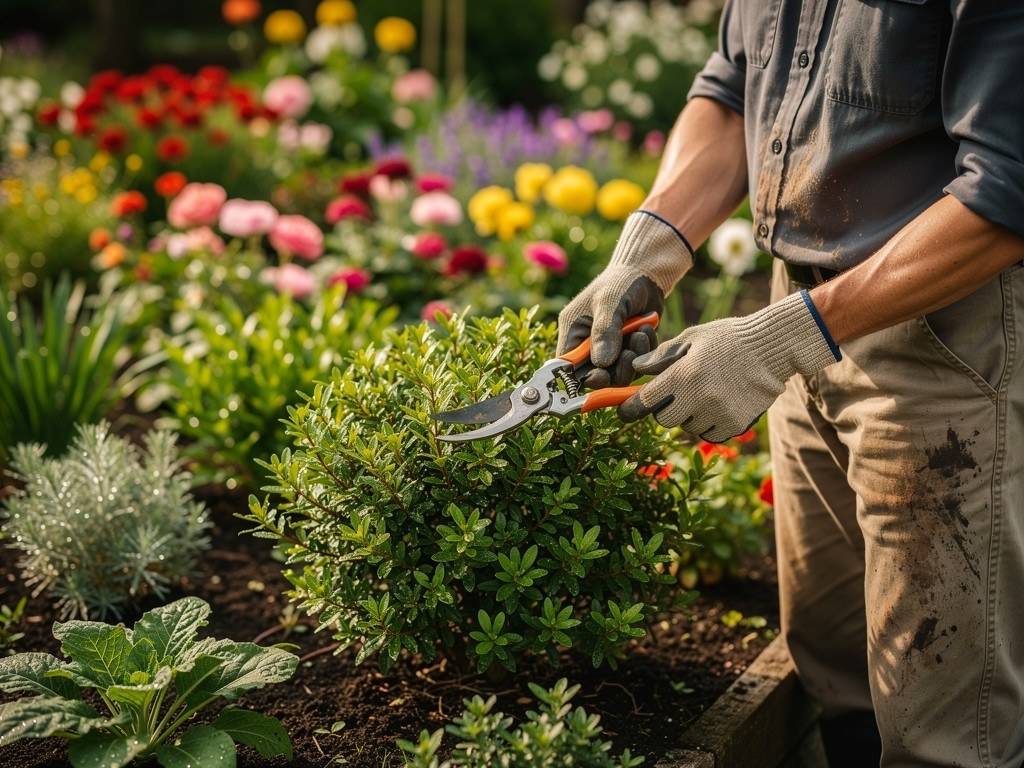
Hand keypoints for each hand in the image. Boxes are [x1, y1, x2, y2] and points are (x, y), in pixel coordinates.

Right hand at [557, 211, 692, 387]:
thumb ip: (604, 333)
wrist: (646, 274)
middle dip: (614, 369)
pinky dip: (644, 352)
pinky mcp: (627, 350)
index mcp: (573, 332)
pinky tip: (647, 330)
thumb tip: (601, 365)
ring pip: (617, 374)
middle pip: (595, 376)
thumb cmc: (620, 283)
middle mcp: (588, 345)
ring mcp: (609, 349)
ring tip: (641, 334)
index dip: (582, 376)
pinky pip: (635, 365)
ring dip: (632, 359)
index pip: (569, 367)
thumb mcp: (609, 303)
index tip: (602, 374)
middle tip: (628, 353)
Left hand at [618, 291, 840, 440]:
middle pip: (665, 420)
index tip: (624, 411)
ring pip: (688, 428)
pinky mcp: (735, 425)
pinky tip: (719, 403)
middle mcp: (700, 398)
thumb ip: (661, 356)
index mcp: (684, 375)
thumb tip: (635, 368)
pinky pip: (710, 434)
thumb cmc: (728, 339)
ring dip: (689, 416)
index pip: (646, 401)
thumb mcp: (692, 339)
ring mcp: (719, 414)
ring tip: (705, 392)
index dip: (631, 408)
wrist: (773, 348)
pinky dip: (709, 424)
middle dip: (664, 409)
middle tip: (676, 394)